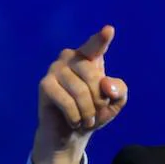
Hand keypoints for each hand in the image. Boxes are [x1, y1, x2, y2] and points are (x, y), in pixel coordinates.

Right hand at [32, 25, 126, 163]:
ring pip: (80, 92)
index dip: (102, 39)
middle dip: (99, 100)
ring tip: (86, 119)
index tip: (109, 30)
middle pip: (93, 77)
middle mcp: (70, 57)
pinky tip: (73, 120)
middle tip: (96, 112)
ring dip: (88, 112)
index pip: (96, 46)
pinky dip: (75, 117)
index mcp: (89, 58)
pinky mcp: (45, 85)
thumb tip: (106, 85)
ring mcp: (55, 69)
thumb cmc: (93, 113)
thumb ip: (119, 90)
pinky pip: (67, 102)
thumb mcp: (115, 102)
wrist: (70, 134)